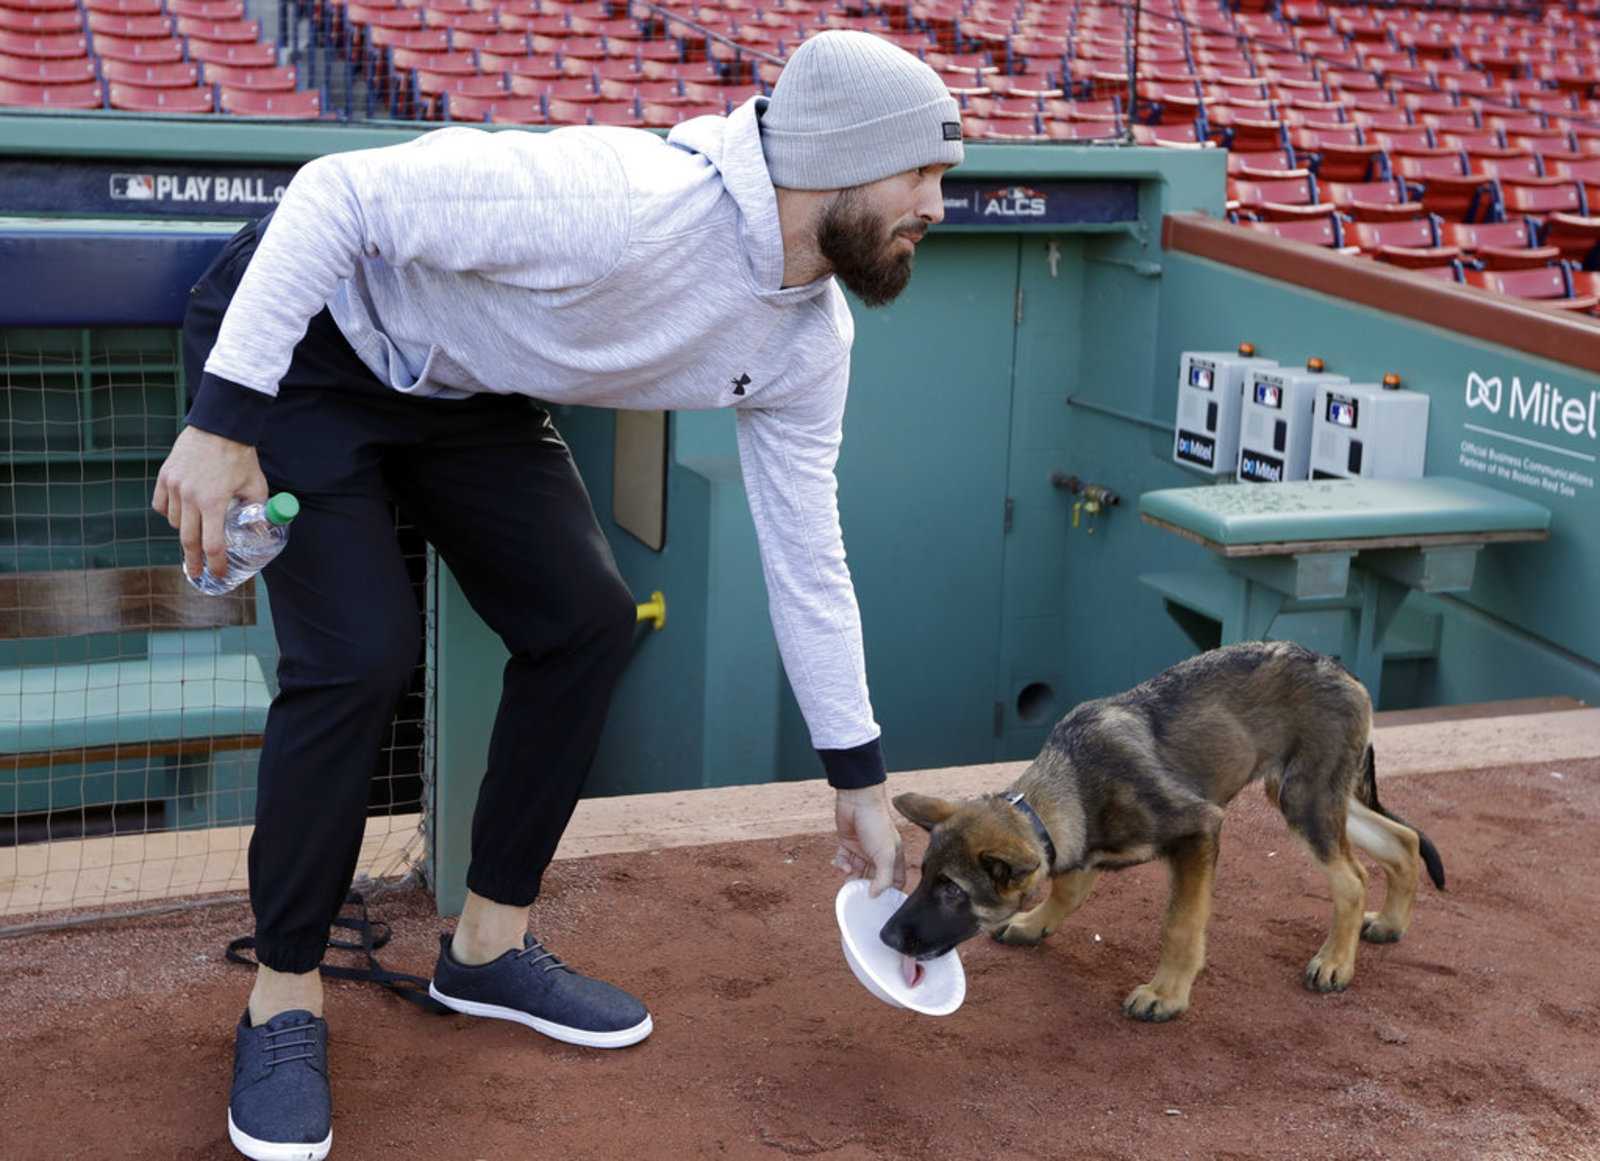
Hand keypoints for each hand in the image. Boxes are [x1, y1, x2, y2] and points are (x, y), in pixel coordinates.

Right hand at [152, 426, 267, 578]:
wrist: (219, 425)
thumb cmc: (240, 456)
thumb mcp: (256, 485)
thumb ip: (257, 511)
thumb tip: (260, 532)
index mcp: (213, 502)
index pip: (213, 545)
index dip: (215, 564)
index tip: (217, 575)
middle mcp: (189, 497)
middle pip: (188, 540)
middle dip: (194, 560)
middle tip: (197, 572)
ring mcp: (173, 486)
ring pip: (174, 522)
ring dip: (185, 530)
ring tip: (198, 528)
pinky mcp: (164, 476)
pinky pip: (161, 505)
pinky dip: (170, 512)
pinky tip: (181, 512)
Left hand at [832, 784, 905, 896]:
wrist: (857, 801)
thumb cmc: (877, 824)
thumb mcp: (885, 854)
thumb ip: (883, 878)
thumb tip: (874, 896)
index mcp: (894, 857)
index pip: (895, 881)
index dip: (890, 894)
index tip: (882, 907)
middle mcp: (879, 855)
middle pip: (873, 879)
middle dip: (866, 888)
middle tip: (859, 900)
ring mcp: (863, 850)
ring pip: (856, 872)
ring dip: (851, 878)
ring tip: (848, 883)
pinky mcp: (847, 844)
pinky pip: (843, 861)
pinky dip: (841, 865)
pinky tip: (842, 865)